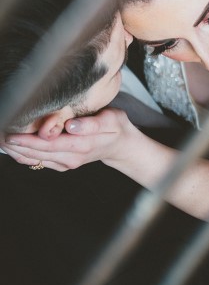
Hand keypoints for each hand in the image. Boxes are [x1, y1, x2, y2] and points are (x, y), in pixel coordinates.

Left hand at [1, 108, 137, 170]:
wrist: (122, 145)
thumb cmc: (116, 127)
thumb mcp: (112, 120)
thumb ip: (92, 123)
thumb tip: (71, 126)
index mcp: (81, 145)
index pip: (48, 144)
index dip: (27, 139)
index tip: (10, 133)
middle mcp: (71, 158)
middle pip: (37, 153)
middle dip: (15, 145)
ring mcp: (66, 163)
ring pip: (35, 158)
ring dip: (15, 151)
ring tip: (0, 141)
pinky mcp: (62, 164)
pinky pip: (39, 161)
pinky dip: (23, 155)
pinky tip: (13, 148)